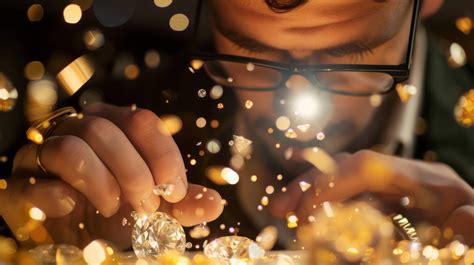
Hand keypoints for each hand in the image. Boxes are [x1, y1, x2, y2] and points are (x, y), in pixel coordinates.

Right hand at [1, 103, 222, 248]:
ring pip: (71, 146)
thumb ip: (181, 205)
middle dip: (134, 173)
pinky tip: (69, 208)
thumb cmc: (114, 213)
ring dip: (100, 182)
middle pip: (106, 129)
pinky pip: (32, 178)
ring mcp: (44, 152)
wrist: (70, 237)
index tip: (176, 192)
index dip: (163, 156)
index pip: (142, 121)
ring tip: (113, 208)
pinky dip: (54, 194)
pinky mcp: (20, 182)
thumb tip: (213, 204)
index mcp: (113, 126)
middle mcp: (78, 129)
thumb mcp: (154, 209)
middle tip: (146, 206)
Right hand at [270, 150, 473, 243]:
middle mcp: (403, 178)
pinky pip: (346, 198)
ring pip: (341, 179)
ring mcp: (392, 191)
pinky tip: (303, 212)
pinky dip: (321, 204)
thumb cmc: (470, 237)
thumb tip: (462, 216)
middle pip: (347, 167)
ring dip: (308, 193)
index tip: (307, 211)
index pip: (370, 167)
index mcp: (427, 181)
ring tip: (282, 211)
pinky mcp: (383, 205)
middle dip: (310, 184)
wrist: (467, 244)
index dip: (332, 183)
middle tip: (281, 209)